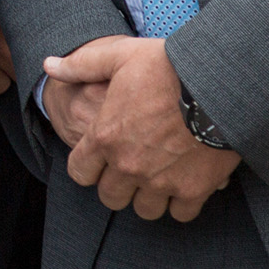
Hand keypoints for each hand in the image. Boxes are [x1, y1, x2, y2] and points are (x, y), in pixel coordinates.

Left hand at [46, 36, 240, 221]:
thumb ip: (81, 64)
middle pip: (110, 197)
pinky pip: (179, 213)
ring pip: (144, 209)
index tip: (98, 160)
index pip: (79, 172)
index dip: (87, 167)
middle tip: (130, 170)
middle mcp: (128, 165)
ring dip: (147, 197)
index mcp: (105, 136)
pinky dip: (181, 203)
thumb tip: (49, 65)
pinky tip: (183, 185)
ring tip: (157, 179)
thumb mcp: (119, 55)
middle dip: (116, 186)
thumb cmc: (167, 66)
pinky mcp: (193, 190)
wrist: (219, 83)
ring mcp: (160, 181)